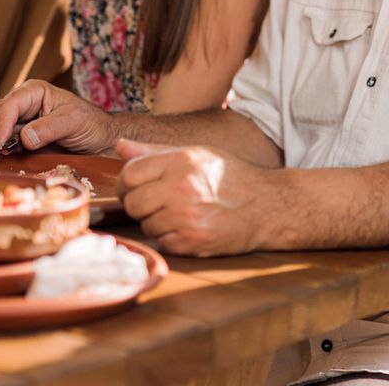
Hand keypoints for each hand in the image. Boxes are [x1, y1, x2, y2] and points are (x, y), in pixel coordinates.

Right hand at [0, 81, 117, 154]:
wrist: (98, 141)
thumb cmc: (90, 124)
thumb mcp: (74, 121)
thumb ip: (50, 127)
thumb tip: (24, 138)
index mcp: (34, 92)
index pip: (8, 104)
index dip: (1, 123)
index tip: (1, 143)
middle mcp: (20, 104)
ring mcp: (16, 122)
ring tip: (2, 157)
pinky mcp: (15, 140)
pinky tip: (5, 161)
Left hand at [115, 138, 283, 256]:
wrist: (268, 206)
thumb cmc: (231, 177)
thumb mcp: (198, 154)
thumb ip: (156, 151)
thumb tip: (120, 146)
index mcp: (181, 161)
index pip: (129, 174)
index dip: (127, 183)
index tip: (135, 187)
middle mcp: (181, 188)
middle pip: (132, 202)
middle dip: (140, 204)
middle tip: (158, 202)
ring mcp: (186, 217)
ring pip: (145, 224)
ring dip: (157, 222)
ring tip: (180, 213)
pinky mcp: (192, 242)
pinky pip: (162, 242)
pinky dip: (171, 238)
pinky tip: (189, 227)